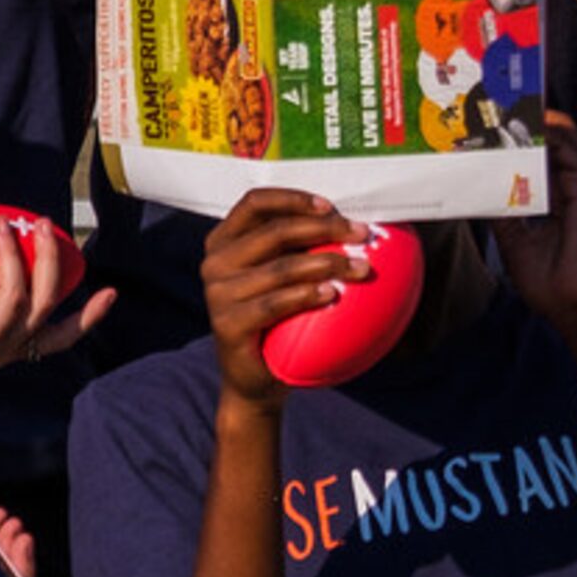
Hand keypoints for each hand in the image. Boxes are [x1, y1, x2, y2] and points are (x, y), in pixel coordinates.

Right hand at [200, 190, 367, 408]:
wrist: (254, 377)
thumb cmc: (276, 320)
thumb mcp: (281, 276)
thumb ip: (298, 247)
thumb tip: (351, 222)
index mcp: (224, 240)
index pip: (255, 203)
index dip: (293, 198)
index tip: (331, 207)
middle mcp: (214, 262)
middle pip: (274, 231)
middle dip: (324, 228)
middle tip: (362, 234)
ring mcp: (216, 293)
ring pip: (280, 267)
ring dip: (327, 263)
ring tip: (360, 268)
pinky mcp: (227, 323)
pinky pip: (275, 303)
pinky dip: (307, 296)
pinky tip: (333, 294)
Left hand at [491, 113, 576, 370]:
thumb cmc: (551, 280)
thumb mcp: (514, 240)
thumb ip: (500, 211)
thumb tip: (476, 190)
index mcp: (559, 194)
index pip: (540, 153)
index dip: (516, 135)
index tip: (486, 120)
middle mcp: (573, 183)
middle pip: (548, 138)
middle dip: (519, 119)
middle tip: (486, 101)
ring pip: (558, 134)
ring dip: (527, 118)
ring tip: (495, 103)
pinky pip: (567, 145)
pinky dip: (542, 130)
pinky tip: (516, 121)